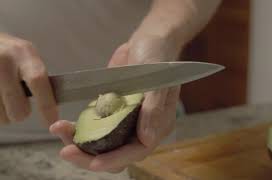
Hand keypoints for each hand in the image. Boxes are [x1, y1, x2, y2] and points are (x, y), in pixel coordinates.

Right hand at [0, 33, 57, 124]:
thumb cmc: (6, 52)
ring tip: (1, 98)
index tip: (52, 122)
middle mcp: (4, 60)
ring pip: (1, 116)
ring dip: (3, 114)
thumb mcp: (24, 56)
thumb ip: (36, 77)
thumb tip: (51, 108)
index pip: (38, 81)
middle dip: (20, 113)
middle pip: (19, 108)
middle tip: (17, 104)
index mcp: (23, 53)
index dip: (46, 105)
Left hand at [50, 33, 181, 172]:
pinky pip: (92, 127)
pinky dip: (76, 129)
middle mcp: (139, 128)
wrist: (146, 43)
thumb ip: (153, 109)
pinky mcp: (108, 112)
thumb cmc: (157, 59)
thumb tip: (147, 139)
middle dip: (90, 157)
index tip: (94, 162)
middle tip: (67, 152)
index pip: (136, 151)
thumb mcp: (159, 81)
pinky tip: (62, 125)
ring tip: (59, 131)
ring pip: (100, 144)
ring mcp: (122, 121)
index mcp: (156, 125)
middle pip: (115, 154)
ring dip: (79, 144)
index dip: (116, 159)